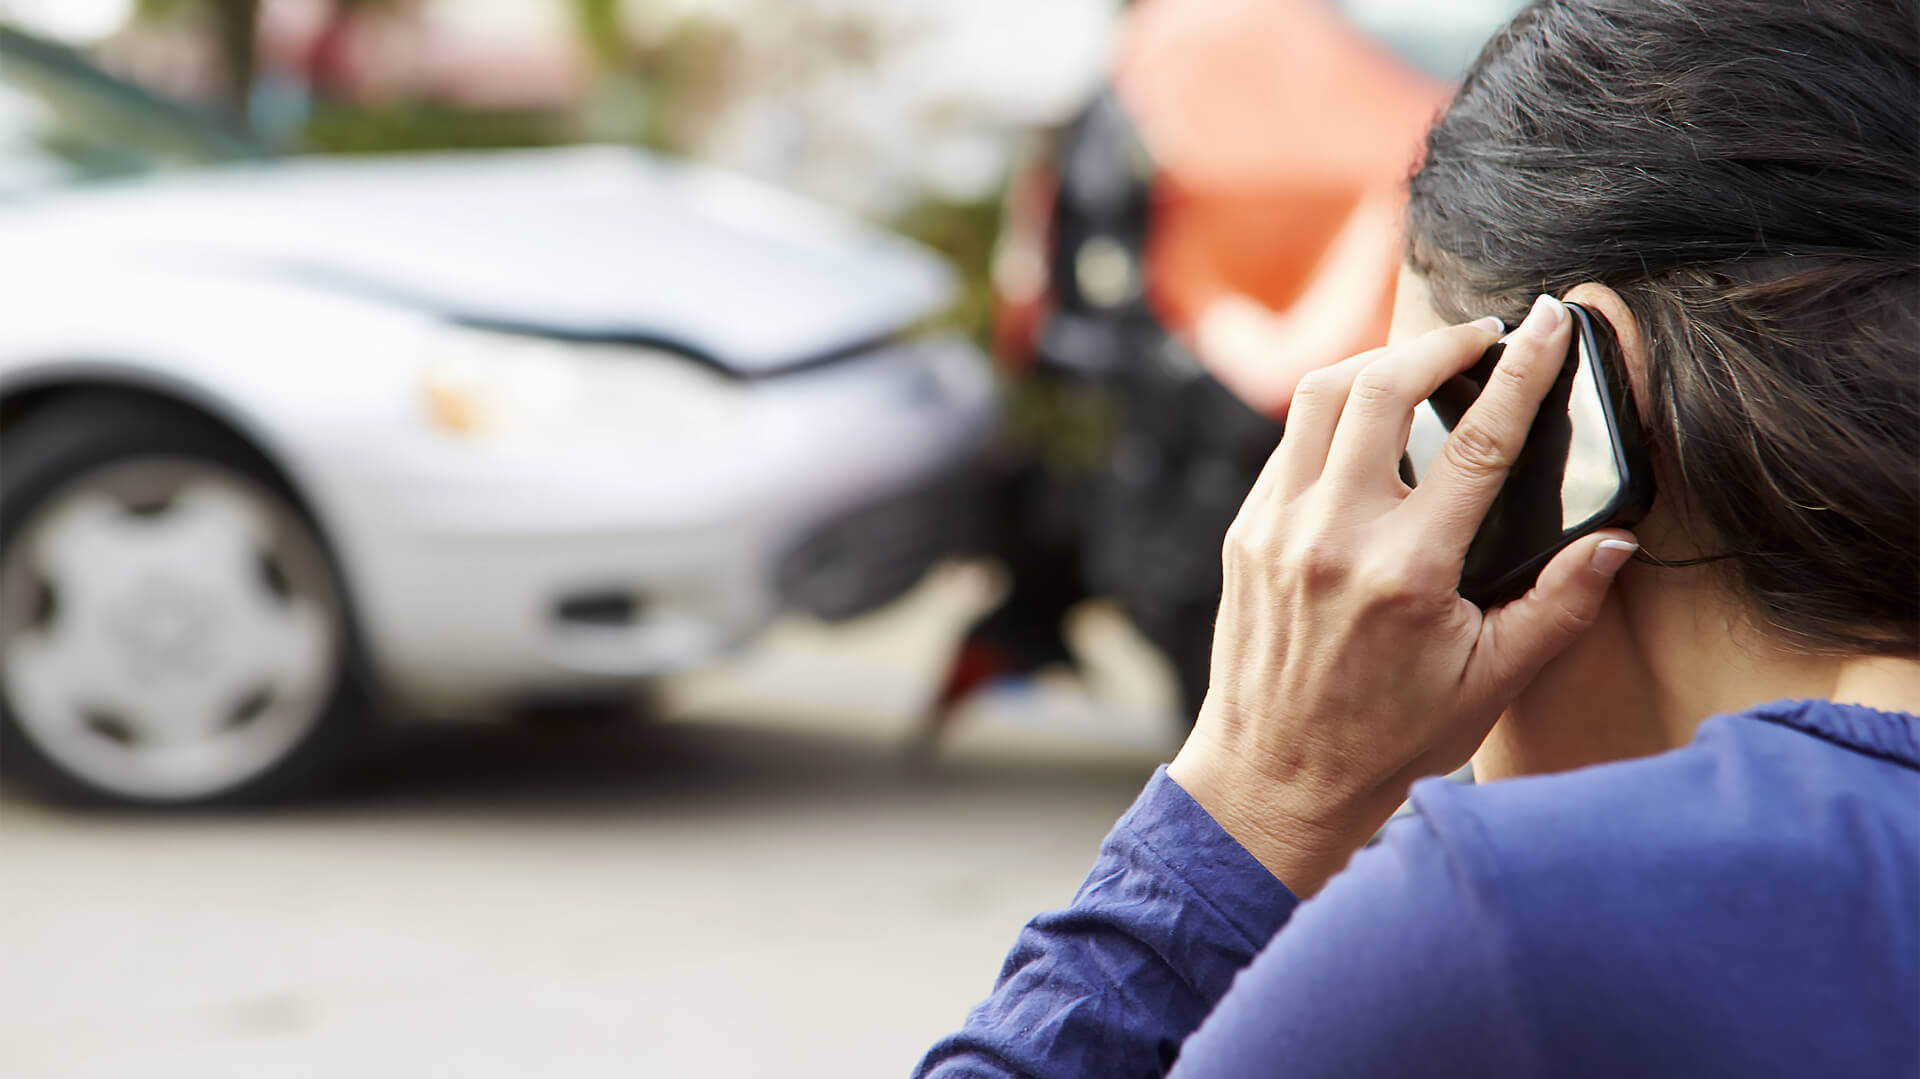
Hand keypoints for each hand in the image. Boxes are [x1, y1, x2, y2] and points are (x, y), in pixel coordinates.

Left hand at [1167, 295, 1639, 896]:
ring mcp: (1277, 529)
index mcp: (1405, 572)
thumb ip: (1559, 606)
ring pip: (1319, 399)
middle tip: (1483, 338)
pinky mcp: (1245, 534)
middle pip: (1379, 386)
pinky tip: (1368, 426)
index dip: (1522, 369)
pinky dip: (1332, 417)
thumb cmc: (1387, 741)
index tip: (1547, 320)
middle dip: (1438, 344)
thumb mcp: (1490, 684)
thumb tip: (1614, 542)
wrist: (1272, 780)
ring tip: (1424, 365)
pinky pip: (1289, 445)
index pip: (1478, 442)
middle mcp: (1332, 536)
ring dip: (1376, 364)